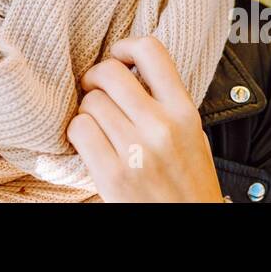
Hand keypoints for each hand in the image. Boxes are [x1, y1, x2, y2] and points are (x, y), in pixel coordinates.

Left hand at [65, 35, 224, 201]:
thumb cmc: (187, 181)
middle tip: (96, 91)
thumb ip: (166, 101)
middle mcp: (162, 127)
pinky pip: (79, 129)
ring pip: (90, 102)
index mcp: (184, 112)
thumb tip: (129, 68)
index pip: (151, 51)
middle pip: (109, 72)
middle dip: (95, 78)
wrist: (190, 224)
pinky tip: (90, 141)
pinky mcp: (112, 174)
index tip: (119, 58)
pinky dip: (78, 132)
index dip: (126, 46)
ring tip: (98, 123)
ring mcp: (136, 151)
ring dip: (87, 109)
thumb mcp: (192, 134)